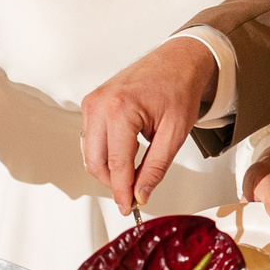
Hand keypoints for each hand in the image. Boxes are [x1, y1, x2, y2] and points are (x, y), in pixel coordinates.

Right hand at [80, 37, 217, 214]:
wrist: (176, 61)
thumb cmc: (178, 88)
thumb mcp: (175, 133)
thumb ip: (156, 167)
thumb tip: (140, 194)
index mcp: (120, 110)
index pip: (116, 164)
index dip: (122, 192)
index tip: (129, 208)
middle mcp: (100, 105)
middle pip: (96, 162)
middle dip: (114, 184)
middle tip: (133, 197)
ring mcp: (92, 103)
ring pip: (90, 154)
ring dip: (108, 170)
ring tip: (132, 177)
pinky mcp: (91, 104)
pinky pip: (90, 140)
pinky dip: (104, 155)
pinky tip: (123, 159)